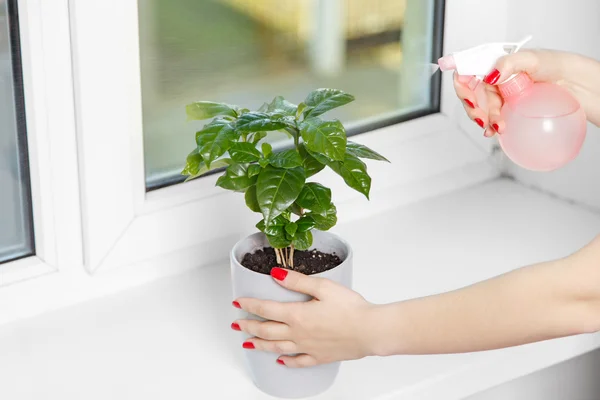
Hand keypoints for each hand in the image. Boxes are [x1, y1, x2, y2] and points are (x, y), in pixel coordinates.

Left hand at [232, 268, 375, 367]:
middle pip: (266, 330)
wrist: (370, 331)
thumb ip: (297, 281)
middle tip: (236, 324)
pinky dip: (287, 361)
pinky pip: (299, 361)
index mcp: (297, 315)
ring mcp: (308, 347)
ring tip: (248, 344)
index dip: (249, 305)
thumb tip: (276, 274)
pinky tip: (281, 361)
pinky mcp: (320, 356)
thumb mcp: (323, 287)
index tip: (237, 302)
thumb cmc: (351, 308)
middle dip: (248, 326)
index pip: (265, 309)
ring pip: (277, 347)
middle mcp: (298, 334)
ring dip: (260, 345)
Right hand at [453, 49, 599, 136]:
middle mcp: (491, 79)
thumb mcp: (532, 59)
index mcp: (492, 63)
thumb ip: (508, 64)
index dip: (459, 80)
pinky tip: (494, 131)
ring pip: (478, 109)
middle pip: (469, 94)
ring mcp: (497, 95)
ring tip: (496, 127)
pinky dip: (490, 126)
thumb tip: (491, 77)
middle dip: (472, 107)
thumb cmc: (554, 64)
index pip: (466, 69)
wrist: (573, 83)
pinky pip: (490, 118)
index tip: (463, 90)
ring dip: (483, 119)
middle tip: (481, 117)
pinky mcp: (505, 109)